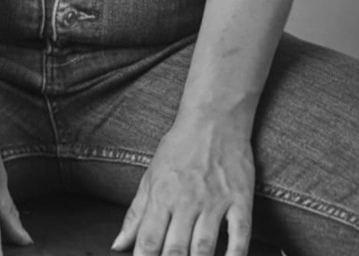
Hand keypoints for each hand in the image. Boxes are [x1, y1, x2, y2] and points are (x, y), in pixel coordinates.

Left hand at [111, 111, 253, 255]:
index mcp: (162, 196)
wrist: (215, 117)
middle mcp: (187, 201)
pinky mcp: (240, 200)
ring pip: (204, 248)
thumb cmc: (180, 146)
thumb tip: (117, 244)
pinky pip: (240, 235)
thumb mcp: (151, 175)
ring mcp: (215, 201)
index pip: (148, 242)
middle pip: (174, 250)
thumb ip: (136, 214)